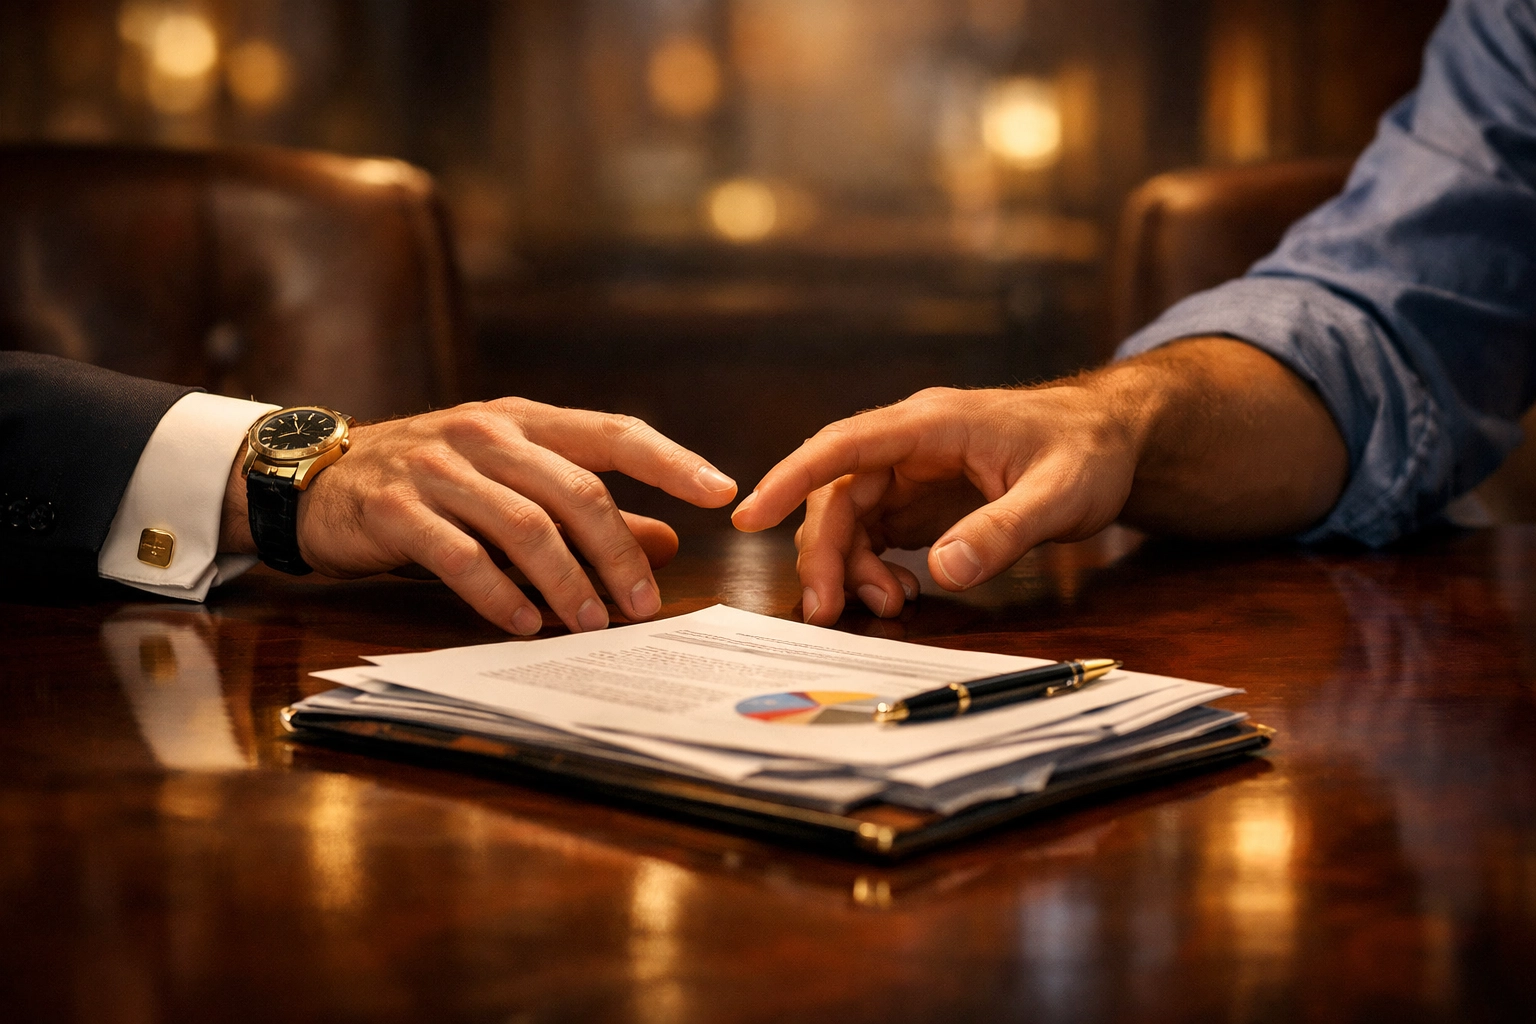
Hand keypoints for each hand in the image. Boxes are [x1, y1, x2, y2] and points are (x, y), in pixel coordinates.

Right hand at [223, 398, 735, 633]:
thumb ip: (588, 512)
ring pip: (524, 526)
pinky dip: (498, 594)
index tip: (722, 492)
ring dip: (566, 582)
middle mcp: (487, 434)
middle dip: (618, 553)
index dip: (671, 460)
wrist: (318, 480)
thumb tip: (668, 542)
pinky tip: (525, 623)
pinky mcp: (397, 508)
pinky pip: (460, 555)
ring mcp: (439, 467)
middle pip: (575, 491)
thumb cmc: (435, 485)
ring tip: (591, 624)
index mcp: (526, 421)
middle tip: (645, 605)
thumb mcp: (513, 485)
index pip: (614, 432)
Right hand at [731, 340, 1346, 624]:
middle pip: (838, 493)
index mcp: (932, 424)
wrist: (1114, 437)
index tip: (749, 514)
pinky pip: (875, 533)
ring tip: (890, 607)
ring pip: (850, 516)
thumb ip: (1001, 532)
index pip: (845, 445)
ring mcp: (911, 470)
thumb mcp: (1058, 495)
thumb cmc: (1088, 452)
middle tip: (828, 612)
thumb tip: (941, 572)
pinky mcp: (919, 498)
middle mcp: (909, 442)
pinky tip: (903, 594)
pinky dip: (875, 568)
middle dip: (824, 553)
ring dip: (851, 566)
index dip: (792, 477)